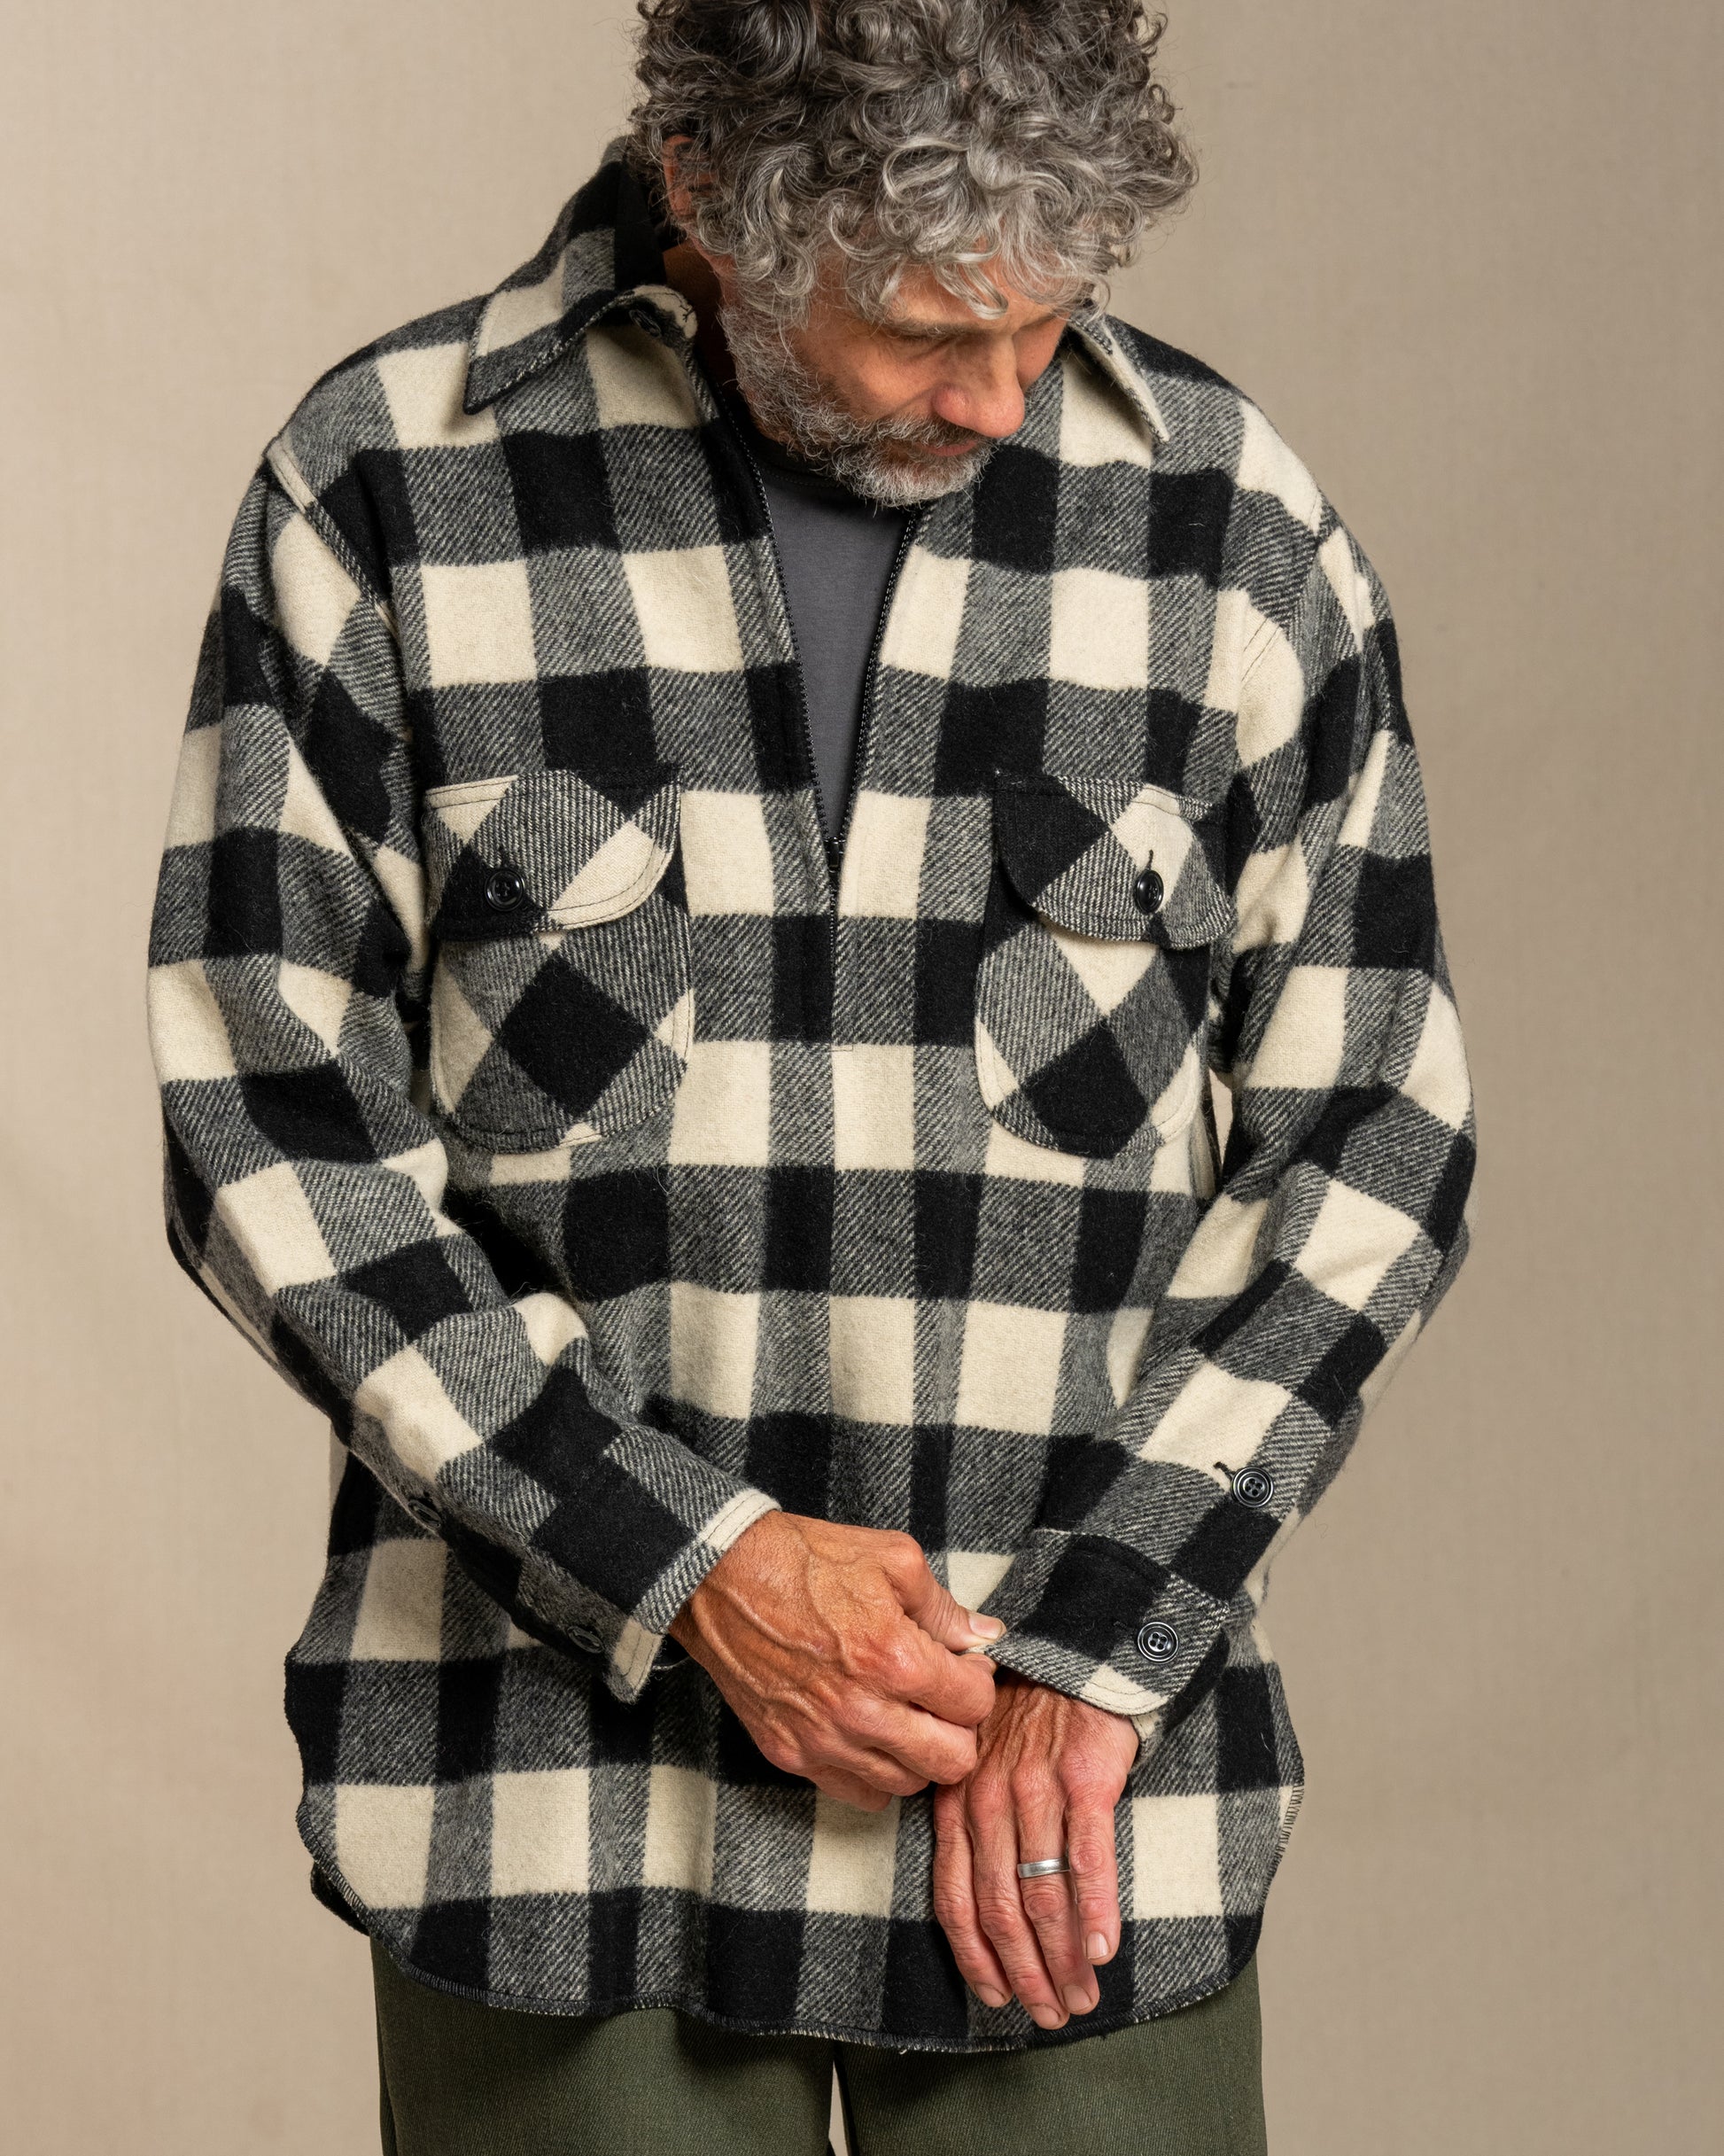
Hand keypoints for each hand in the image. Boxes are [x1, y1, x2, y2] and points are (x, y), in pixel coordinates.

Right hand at [670, 1512, 1002, 1809]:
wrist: (721, 1577)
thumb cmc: (805, 1560)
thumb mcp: (891, 1558)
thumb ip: (944, 1606)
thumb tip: (985, 1636)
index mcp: (893, 1657)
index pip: (975, 1705)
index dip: (977, 1683)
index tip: (962, 1668)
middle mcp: (861, 1710)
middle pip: (952, 1761)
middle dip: (959, 1729)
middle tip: (941, 1699)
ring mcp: (822, 1739)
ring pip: (907, 1785)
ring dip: (917, 1754)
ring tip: (904, 1716)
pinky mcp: (790, 1754)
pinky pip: (857, 1794)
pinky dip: (874, 1773)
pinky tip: (869, 1736)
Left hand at [931, 1673, 1138, 2028]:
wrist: (1072, 1652)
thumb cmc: (1025, 1714)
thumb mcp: (977, 1760)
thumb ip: (971, 1820)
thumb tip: (982, 1903)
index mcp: (957, 1800)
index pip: (955, 1897)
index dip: (975, 1956)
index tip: (996, 1997)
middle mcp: (988, 1799)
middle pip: (999, 1908)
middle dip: (1023, 1971)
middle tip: (1047, 2015)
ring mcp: (1035, 1789)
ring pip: (1043, 1893)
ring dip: (1062, 1957)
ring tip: (1081, 1996)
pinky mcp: (1084, 1778)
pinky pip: (1088, 1857)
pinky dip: (1096, 1908)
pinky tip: (1104, 1949)